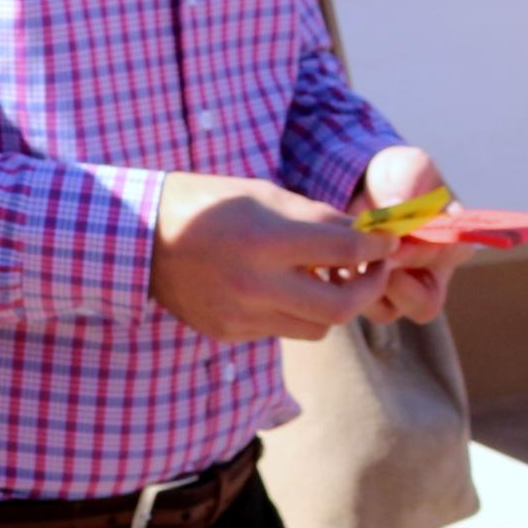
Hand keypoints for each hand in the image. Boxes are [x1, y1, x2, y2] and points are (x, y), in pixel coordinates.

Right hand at [148, 174, 380, 344]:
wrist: (140, 237)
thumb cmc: (207, 203)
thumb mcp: (265, 195)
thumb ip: (318, 218)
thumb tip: (366, 236)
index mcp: (266, 240)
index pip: (347, 251)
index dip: (378, 247)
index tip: (387, 242)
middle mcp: (256, 285)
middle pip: (343, 308)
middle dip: (369, 288)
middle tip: (372, 269)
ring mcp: (241, 316)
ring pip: (318, 327)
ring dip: (332, 304)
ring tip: (325, 278)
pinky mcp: (230, 333)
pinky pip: (282, 330)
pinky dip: (294, 311)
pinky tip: (282, 288)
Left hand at [346, 144, 470, 324]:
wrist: (363, 186)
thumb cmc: (398, 178)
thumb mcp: (410, 168)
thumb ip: (410, 185)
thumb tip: (397, 206)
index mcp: (452, 243)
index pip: (449, 258)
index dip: (420, 253)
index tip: (393, 242)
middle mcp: (430, 275)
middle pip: (424, 305)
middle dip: (392, 284)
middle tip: (366, 259)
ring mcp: (398, 292)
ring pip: (387, 311)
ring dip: (362, 286)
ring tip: (344, 258)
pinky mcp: (366, 296)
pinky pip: (355, 308)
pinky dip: (340, 287)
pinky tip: (329, 263)